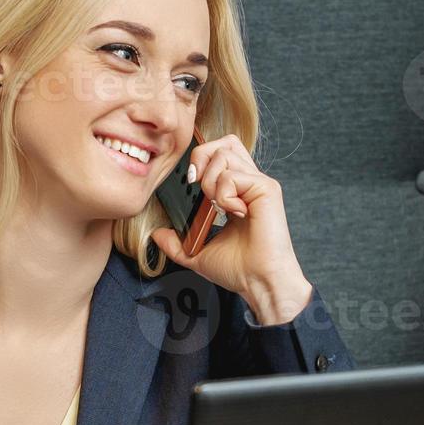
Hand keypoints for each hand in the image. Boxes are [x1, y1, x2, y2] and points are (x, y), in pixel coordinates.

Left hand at [150, 133, 313, 325]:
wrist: (258, 282)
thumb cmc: (239, 270)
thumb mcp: (198, 253)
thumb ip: (177, 242)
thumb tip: (157, 234)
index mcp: (237, 192)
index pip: (221, 152)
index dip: (201, 158)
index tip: (191, 184)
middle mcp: (250, 183)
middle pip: (224, 142)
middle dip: (202, 157)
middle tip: (197, 186)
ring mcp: (259, 184)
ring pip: (225, 154)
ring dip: (211, 180)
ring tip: (218, 207)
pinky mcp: (267, 189)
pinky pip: (233, 175)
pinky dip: (224, 195)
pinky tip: (234, 213)